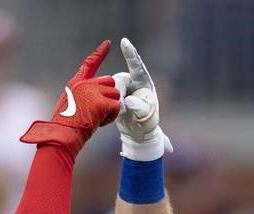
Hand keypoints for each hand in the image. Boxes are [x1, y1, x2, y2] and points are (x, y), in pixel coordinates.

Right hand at [21, 40, 120, 155]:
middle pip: (110, 81)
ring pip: (115, 95)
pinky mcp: (101, 103)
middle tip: (99, 112)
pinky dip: (112, 117)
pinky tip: (100, 122)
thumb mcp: (70, 106)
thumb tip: (97, 99)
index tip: (108, 44)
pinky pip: (116, 106)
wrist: (62, 136)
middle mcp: (84, 84)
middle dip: (110, 96)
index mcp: (76, 84)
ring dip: (111, 108)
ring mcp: (92, 92)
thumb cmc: (64, 127)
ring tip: (97, 119)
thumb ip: (82, 96)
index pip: (90, 64)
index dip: (100, 53)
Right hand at [113, 37, 172, 160]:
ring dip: (112, 100)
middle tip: (122, 106)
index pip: (136, 66)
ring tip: (121, 113)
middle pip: (119, 79)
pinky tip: (112, 114)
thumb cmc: (147, 122)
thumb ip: (138, 107)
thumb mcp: (146, 115)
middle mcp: (131, 82)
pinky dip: (107, 104)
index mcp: (143, 82)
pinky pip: (105, 95)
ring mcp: (121, 89)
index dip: (130, 54)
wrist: (139, 132)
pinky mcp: (113, 96)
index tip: (124, 41)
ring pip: (110, 88)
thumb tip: (127, 100)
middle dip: (118, 91)